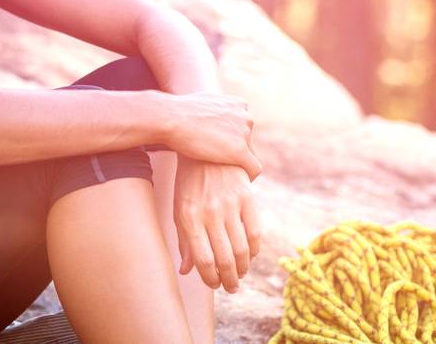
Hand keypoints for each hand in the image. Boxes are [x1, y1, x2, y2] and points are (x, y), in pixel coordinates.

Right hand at [163, 92, 261, 179]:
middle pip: (249, 141)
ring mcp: (244, 134)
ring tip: (227, 176)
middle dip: (237, 152)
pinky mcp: (240, 151)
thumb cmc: (178, 112)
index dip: (233, 139)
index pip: (244, 126)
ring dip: (240, 165)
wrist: (171, 118)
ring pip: (251, 155)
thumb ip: (213, 108)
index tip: (222, 150)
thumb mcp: (202, 101)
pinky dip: (249, 176)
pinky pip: (254, 169)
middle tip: (223, 167)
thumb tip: (207, 112)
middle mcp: (245, 117)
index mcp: (238, 105)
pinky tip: (239, 184)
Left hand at [173, 157, 263, 293]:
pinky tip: (250, 255)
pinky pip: (256, 232)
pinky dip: (255, 249)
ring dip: (243, 269)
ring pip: (242, 250)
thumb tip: (186, 271)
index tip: (214, 285)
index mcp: (189, 218)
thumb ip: (184, 241)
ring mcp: (230, 204)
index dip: (210, 278)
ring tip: (240, 275)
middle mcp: (210, 213)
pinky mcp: (247, 196)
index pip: (203, 260)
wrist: (204, 148)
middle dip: (229, 280)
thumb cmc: (188, 184)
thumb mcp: (180, 210)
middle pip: (225, 259)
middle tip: (231, 287)